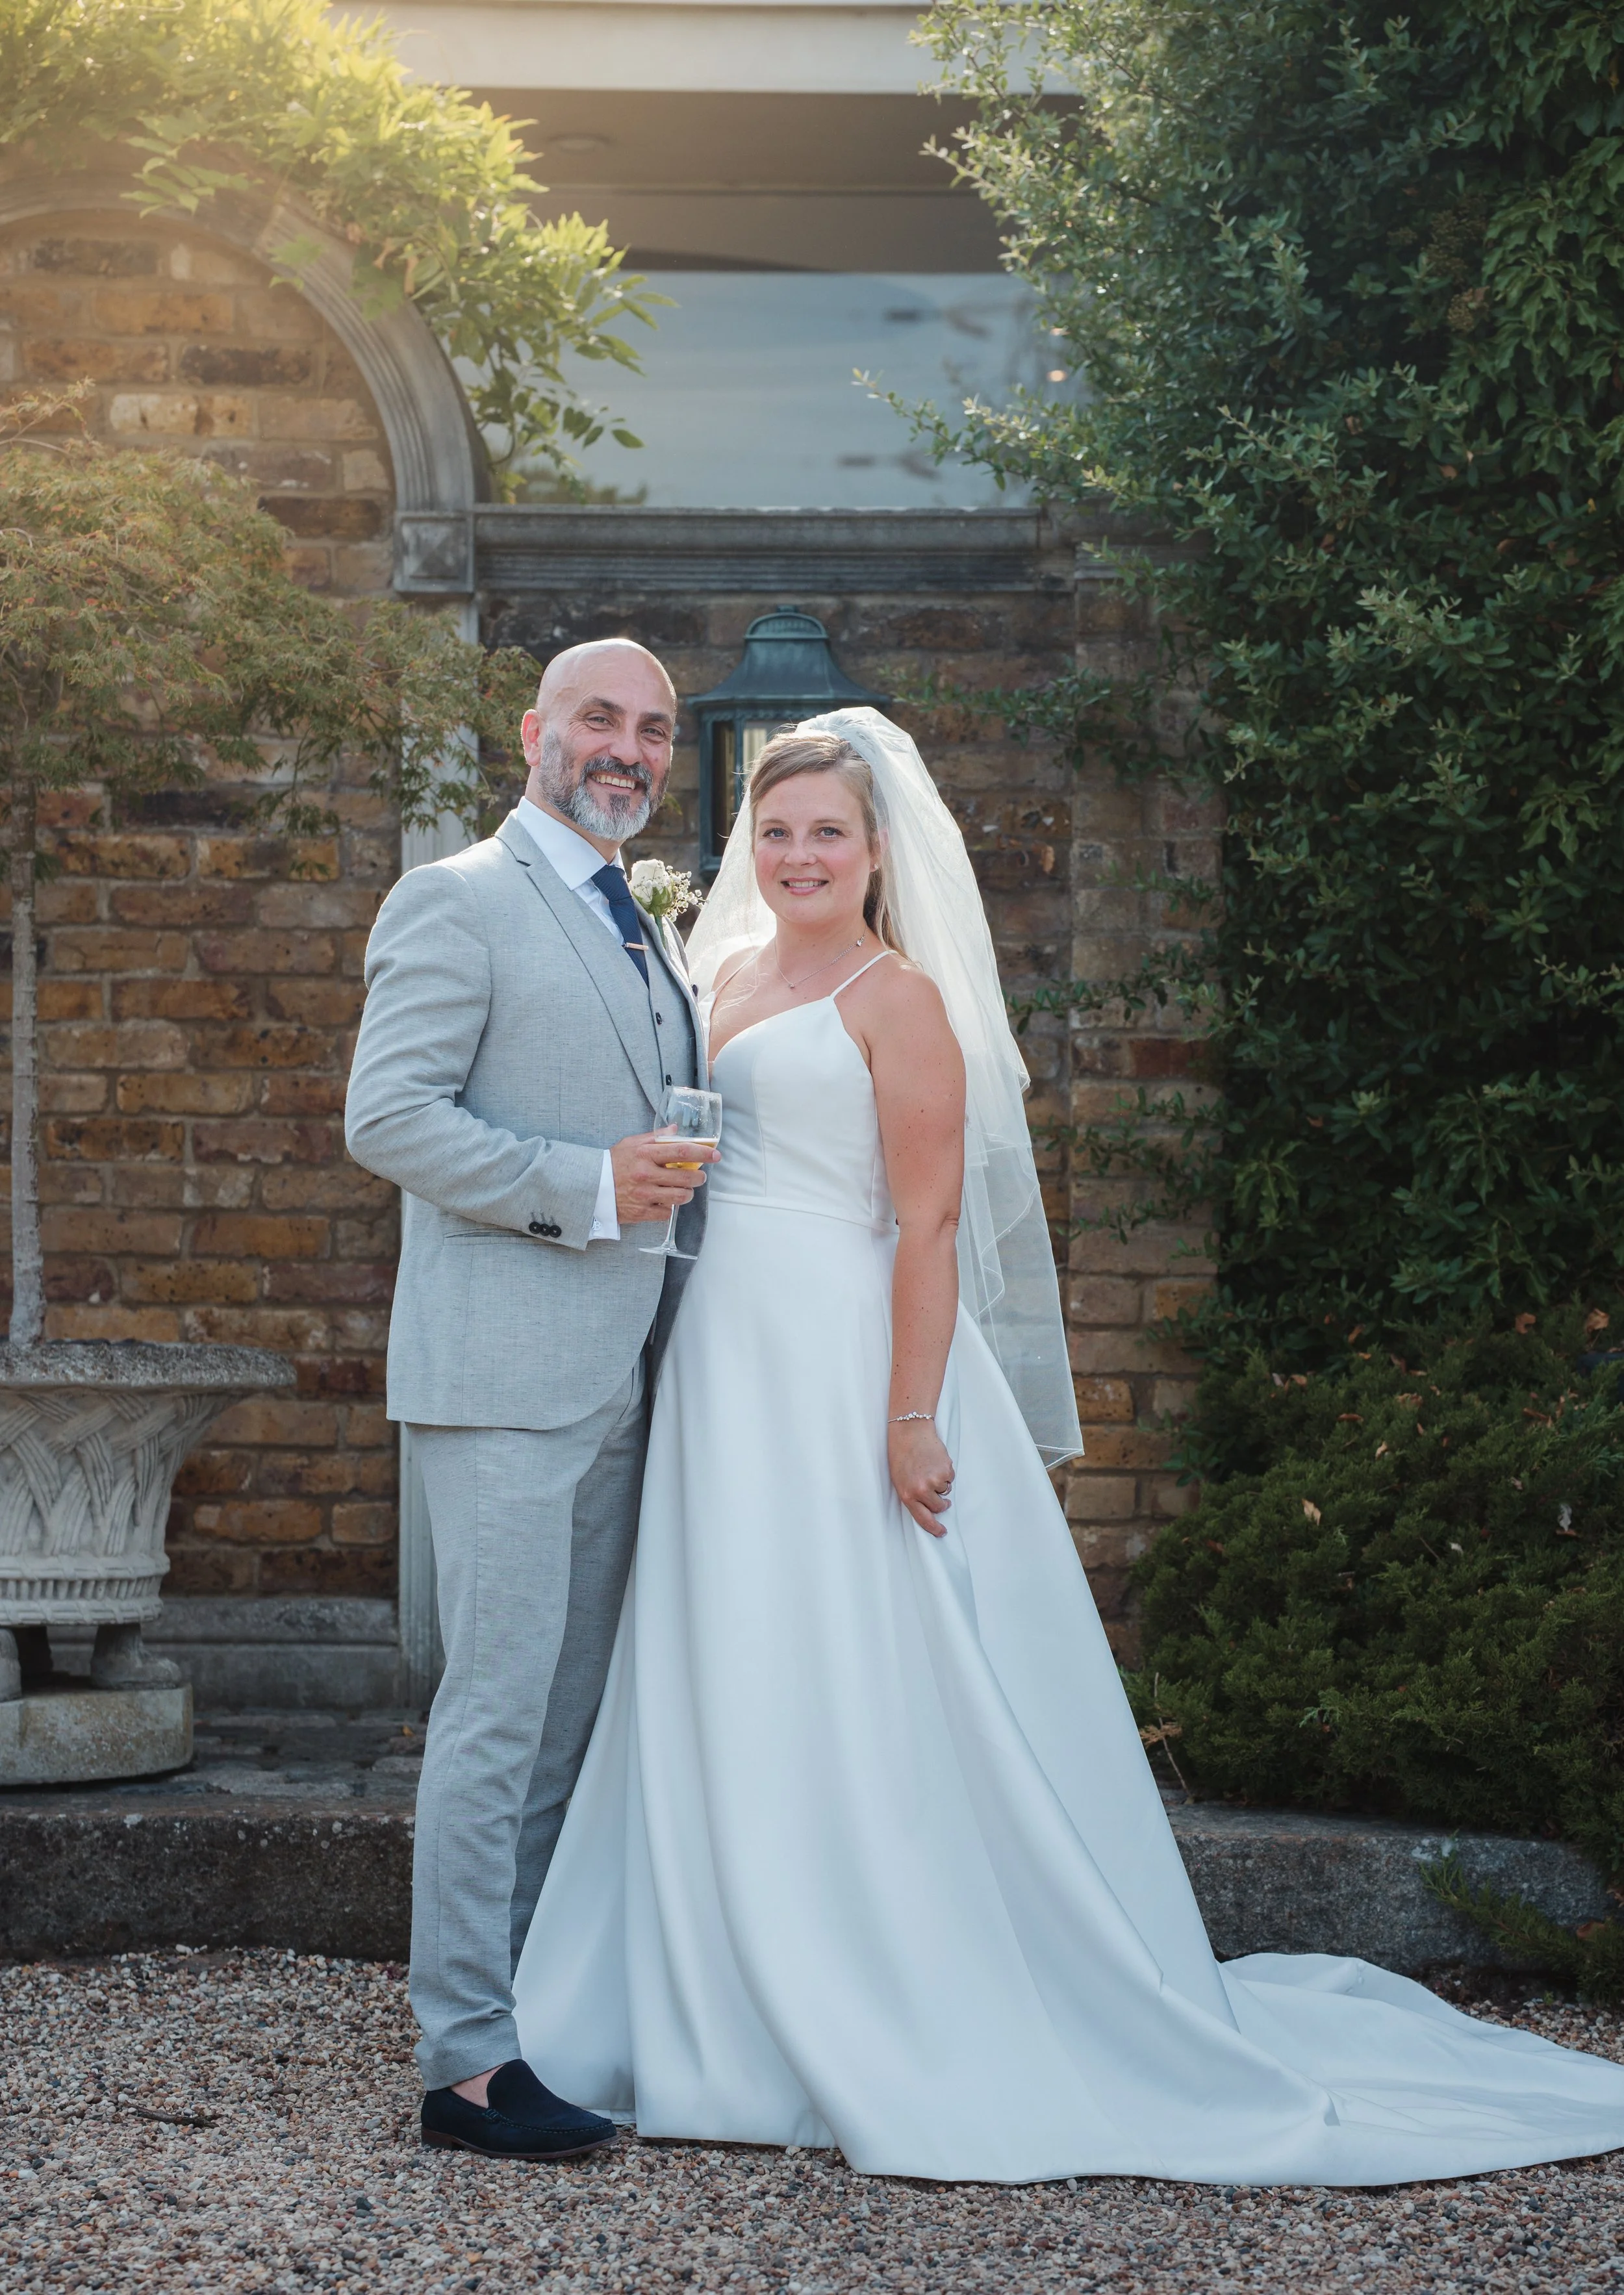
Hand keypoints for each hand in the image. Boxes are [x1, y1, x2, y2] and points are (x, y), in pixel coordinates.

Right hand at [611, 1129, 719, 1224]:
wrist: (590, 1187)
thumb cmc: (613, 1163)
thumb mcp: (631, 1144)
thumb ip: (655, 1137)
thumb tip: (675, 1130)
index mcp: (645, 1154)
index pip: (682, 1151)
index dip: (702, 1153)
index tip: (715, 1155)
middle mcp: (646, 1175)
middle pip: (686, 1177)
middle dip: (699, 1177)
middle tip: (699, 1176)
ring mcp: (644, 1195)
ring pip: (681, 1197)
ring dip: (687, 1193)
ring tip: (683, 1189)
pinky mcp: (641, 1212)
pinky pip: (667, 1212)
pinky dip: (669, 1207)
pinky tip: (664, 1200)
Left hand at [889, 1419, 953, 1536]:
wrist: (910, 1433)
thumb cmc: (902, 1456)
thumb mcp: (901, 1481)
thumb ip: (913, 1497)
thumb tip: (929, 1509)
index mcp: (907, 1495)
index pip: (924, 1519)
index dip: (934, 1528)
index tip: (941, 1532)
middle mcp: (921, 1490)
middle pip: (939, 1507)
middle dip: (940, 1502)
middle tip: (935, 1490)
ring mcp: (934, 1480)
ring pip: (946, 1491)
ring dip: (941, 1482)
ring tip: (929, 1468)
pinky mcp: (946, 1469)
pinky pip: (950, 1477)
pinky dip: (945, 1471)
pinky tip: (935, 1461)